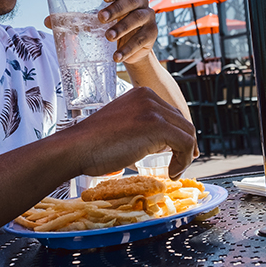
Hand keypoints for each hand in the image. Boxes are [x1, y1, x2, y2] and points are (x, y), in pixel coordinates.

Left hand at [42, 0, 156, 63]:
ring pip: (138, 19)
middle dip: (116, 10)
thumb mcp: (95, 23)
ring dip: (122, 28)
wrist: (131, 51)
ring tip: (108, 37)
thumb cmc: (112, 29)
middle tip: (100, 19)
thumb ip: (76, 20)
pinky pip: (142, 40)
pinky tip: (117, 56)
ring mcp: (148, 18)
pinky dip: (129, 49)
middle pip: (131, 2)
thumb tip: (47, 21)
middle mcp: (140, 4)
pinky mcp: (152, 35)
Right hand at [59, 87, 196, 178]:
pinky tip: (172, 172)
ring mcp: (153, 109)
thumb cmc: (94, 143)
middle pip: (182, 121)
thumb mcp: (123, 126)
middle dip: (184, 144)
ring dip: (185, 155)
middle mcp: (149, 96)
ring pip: (187, 132)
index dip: (177, 136)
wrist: (78, 147)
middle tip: (178, 165)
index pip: (170, 113)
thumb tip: (163, 143)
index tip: (176, 154)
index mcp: (141, 94)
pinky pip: (185, 143)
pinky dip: (184, 160)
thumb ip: (142, 126)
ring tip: (174, 170)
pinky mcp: (157, 125)